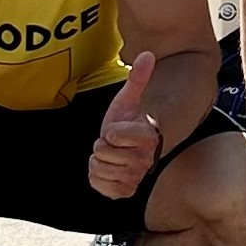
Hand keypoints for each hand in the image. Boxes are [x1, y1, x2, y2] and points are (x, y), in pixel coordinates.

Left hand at [88, 51, 161, 198]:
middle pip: (103, 152)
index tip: (119, 129)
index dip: (110, 130)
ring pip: (99, 168)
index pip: (112, 135)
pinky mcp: (124, 192)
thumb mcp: (128, 98)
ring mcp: (136, 178)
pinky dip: (96, 176)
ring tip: (112, 154)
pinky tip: (107, 169)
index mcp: (148, 136)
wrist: (128, 146)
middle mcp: (146, 160)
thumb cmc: (127, 120)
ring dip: (99, 160)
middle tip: (115, 143)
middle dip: (103, 146)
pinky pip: (98, 184)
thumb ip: (138, 78)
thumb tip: (148, 53)